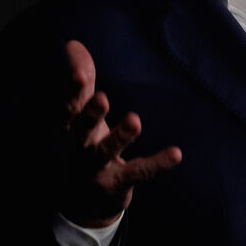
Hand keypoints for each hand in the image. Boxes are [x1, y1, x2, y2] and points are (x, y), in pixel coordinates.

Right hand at [58, 40, 181, 227]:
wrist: (83, 202)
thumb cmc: (84, 145)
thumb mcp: (82, 115)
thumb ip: (82, 81)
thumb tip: (74, 44)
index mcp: (72, 129)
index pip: (70, 108)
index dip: (73, 91)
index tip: (79, 74)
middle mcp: (81, 148)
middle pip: (82, 131)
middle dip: (91, 115)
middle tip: (102, 98)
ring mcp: (98, 169)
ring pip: (107, 152)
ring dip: (120, 136)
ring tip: (135, 120)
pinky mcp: (119, 184)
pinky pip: (138, 172)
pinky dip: (156, 163)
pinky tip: (176, 154)